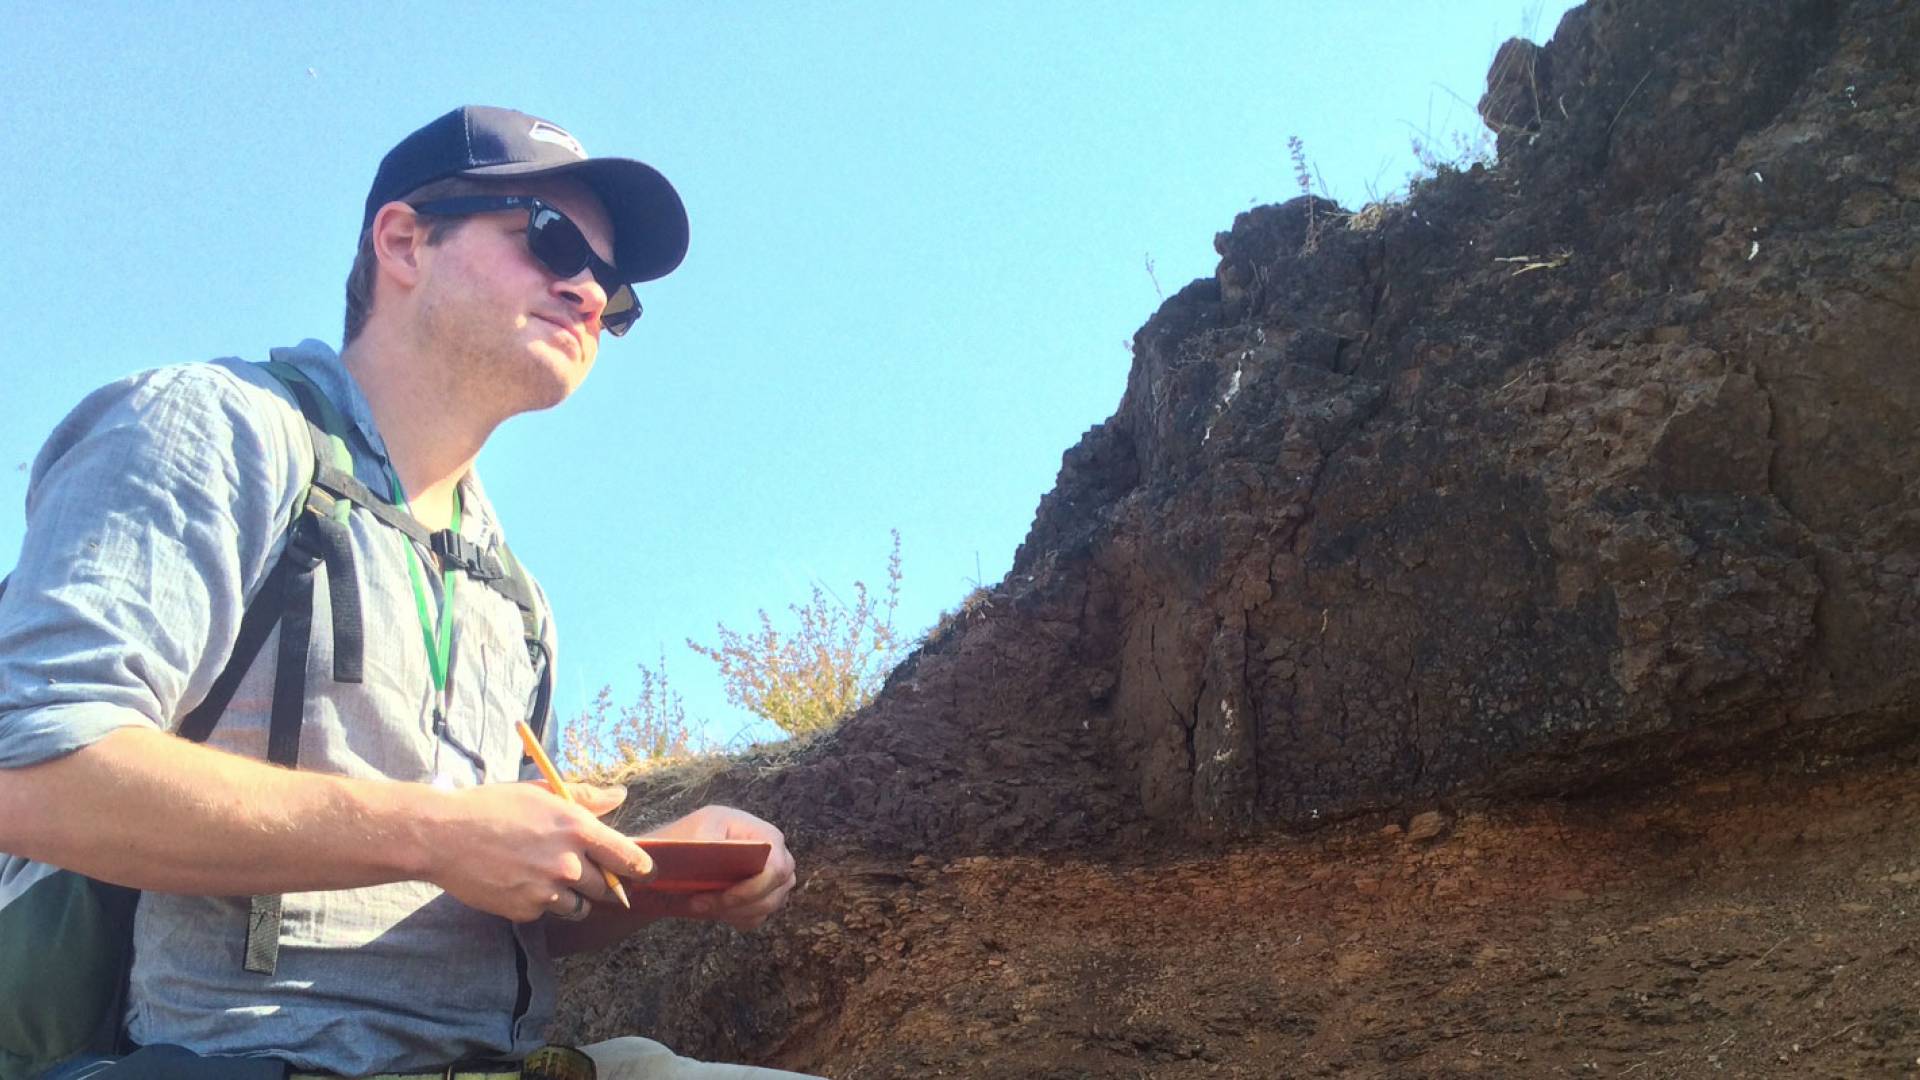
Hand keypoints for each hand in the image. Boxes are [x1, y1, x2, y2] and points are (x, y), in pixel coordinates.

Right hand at [421, 780, 653, 922]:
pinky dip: (540, 904)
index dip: (640, 868)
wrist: (444, 836)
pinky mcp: (526, 911)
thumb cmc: (493, 807)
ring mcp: (547, 891)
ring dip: (573, 897)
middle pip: (606, 887)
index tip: (644, 873)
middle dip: (600, 882)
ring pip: (580, 906)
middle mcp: (568, 863)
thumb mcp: (542, 793)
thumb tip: (620, 795)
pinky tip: (520, 884)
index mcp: (577, 828)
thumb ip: (586, 798)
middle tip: (583, 872)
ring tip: (549, 878)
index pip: (628, 858)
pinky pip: (547, 913)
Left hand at [640, 805, 795, 930]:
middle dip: (745, 902)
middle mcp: (769, 850)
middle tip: (706, 904)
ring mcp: (766, 872)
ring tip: (703, 906)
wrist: (662, 867)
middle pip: (781, 884)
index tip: (725, 897)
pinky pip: (761, 914)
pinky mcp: (758, 893)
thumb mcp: (688, 838)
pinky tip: (715, 911)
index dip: (757, 885)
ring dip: (739, 911)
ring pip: (773, 902)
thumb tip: (717, 852)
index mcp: (756, 831)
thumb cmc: (675, 846)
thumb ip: (708, 845)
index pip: (778, 862)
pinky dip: (740, 918)